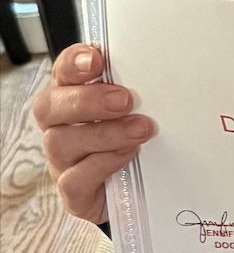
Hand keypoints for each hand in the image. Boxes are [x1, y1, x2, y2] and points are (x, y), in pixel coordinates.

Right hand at [30, 43, 156, 225]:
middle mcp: (60, 128)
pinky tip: (128, 155)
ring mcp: (63, 162)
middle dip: (86, 100)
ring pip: (60, 143)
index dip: (73, 64)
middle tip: (124, 100)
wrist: (143, 193)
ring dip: (104, 133)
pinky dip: (102, 164)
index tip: (96, 60)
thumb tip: (165, 70)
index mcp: (73, 100)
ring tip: (139, 129)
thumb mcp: (142, 112)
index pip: (62, 73)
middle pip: (49, 107)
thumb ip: (140, 91)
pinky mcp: (74, 193)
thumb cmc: (138, 144)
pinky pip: (73, 180)